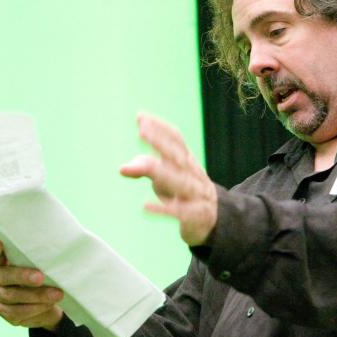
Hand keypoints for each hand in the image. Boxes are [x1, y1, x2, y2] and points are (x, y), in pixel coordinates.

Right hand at [0, 239, 63, 330]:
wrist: (46, 306)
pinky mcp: (3, 312)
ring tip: (56, 295)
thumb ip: (42, 263)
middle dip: (24, 277)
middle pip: (5, 276)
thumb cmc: (45, 280)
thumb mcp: (44, 269)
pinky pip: (17, 312)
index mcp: (5, 262)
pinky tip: (47, 305)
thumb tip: (56, 259)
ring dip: (36, 296)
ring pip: (12, 296)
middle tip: (41, 278)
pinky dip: (34, 309)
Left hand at [120, 113, 217, 245]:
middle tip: (141, 130)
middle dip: (160, 142)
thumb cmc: (184, 192)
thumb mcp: (167, 177)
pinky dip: (162, 208)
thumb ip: (146, 168)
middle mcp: (192, 174)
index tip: (140, 116)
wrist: (214, 220)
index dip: (159, 127)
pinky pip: (177, 211)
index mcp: (187, 161)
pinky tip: (144, 206)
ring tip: (144, 165)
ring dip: (161, 172)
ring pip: (179, 181)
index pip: (176, 139)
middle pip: (177, 156)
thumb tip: (122, 168)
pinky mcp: (193, 215)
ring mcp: (195, 194)